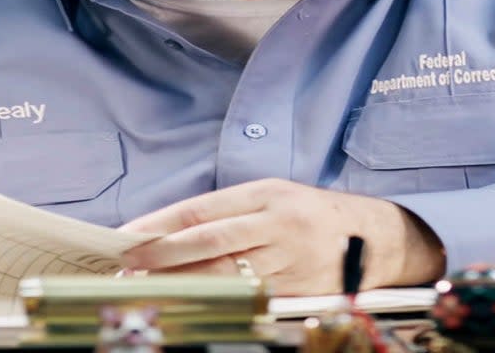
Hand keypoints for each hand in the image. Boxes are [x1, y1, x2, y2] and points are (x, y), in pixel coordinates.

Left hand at [119, 178, 444, 294]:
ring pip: (224, 273)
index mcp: (263, 194)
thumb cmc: (308, 211)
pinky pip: (247, 295)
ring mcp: (285, 258)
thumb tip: (174, 229)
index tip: (127, 235)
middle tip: (125, 264)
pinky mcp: (293, 288)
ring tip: (145, 285)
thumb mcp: (272, 194)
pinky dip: (214, 298)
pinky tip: (190, 301)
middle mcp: (273, 223)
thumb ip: (229, 210)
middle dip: (161, 254)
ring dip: (180, 280)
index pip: (202, 209)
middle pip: (208, 241)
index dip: (161, 223)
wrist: (368, 235)